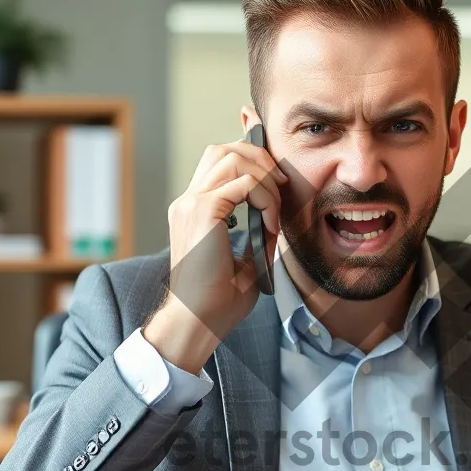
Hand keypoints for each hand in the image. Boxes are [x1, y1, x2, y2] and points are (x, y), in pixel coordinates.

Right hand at [145, 129, 286, 372]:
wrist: (198, 321)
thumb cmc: (218, 301)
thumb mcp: (246, 261)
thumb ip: (258, 236)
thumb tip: (278, 220)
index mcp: (193, 210)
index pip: (220, 162)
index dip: (252, 163)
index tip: (277, 188)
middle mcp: (188, 201)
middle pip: (224, 149)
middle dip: (259, 158)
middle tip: (282, 184)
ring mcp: (192, 203)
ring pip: (232, 157)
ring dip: (265, 178)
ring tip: (276, 210)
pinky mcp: (202, 211)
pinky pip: (244, 184)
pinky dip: (266, 199)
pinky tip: (272, 226)